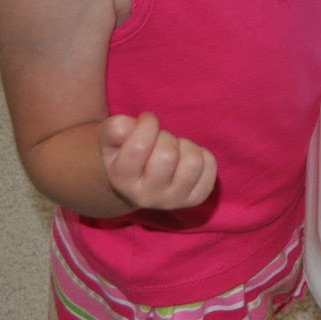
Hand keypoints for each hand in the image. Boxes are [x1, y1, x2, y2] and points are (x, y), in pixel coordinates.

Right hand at [99, 111, 216, 211]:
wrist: (135, 182)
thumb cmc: (123, 152)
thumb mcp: (110, 139)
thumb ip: (115, 130)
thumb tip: (127, 125)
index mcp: (122, 180)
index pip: (139, 148)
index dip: (147, 124)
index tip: (146, 119)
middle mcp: (147, 196)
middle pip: (168, 156)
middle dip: (165, 137)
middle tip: (158, 140)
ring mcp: (173, 200)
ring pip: (193, 162)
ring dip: (185, 145)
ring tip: (173, 148)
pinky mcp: (196, 197)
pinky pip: (209, 165)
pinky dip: (201, 153)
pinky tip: (185, 158)